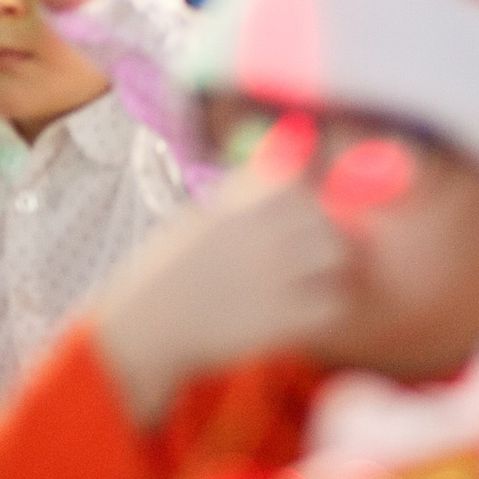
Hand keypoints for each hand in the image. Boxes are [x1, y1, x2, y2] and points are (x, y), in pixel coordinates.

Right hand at [93, 172, 352, 424]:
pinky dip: (324, 309)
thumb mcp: (201, 216)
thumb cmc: (169, 272)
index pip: (300, 181)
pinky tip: (303, 314)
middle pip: (324, 216)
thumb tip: (289, 151)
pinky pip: (331, 304)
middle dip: (320, 234)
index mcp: (238, 201)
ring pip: (335, 255)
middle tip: (305, 258)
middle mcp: (259, 230)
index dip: (304, 201)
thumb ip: (244, 191)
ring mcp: (272, 273)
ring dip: (328, 268)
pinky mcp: (279, 318)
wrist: (143, 328)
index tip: (297, 219)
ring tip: (306, 285)